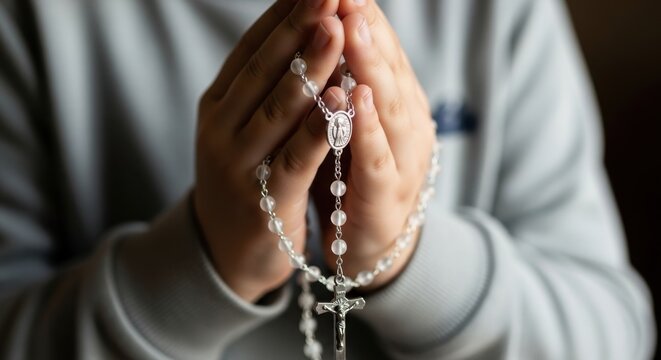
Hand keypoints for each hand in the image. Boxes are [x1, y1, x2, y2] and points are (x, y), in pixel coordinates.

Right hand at [194, 0, 345, 301]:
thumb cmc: (247, 178)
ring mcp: (238, 162)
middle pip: (265, 68)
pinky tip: (342, 101)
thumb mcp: (244, 128)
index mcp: (218, 103)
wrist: (227, 250)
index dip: (285, 12)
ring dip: (310, 66)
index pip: (253, 47)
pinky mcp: (264, 197)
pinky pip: (296, 157)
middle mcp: (222, 127)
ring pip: (279, 107)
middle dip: (299, 25)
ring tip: (336, 29)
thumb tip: (301, 29)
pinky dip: (319, 127)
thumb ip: (266, 86)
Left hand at [314, 0, 435, 289]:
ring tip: (351, 26)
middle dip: (365, 24)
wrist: (365, 242)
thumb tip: (321, 23)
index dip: (360, 10)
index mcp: (393, 98)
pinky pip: (376, 158)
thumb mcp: (346, 118)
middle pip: (386, 65)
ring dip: (369, 64)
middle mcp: (405, 121)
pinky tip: (356, 100)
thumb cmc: (348, 173)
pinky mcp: (386, 195)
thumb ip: (341, 76)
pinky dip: (367, 129)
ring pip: (387, 105)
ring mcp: (402, 158)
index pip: (378, 45)